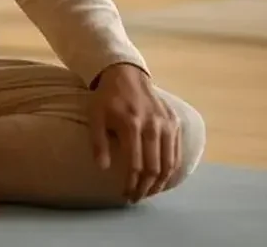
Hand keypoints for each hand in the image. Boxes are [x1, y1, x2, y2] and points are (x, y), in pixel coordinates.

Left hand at [89, 63, 180, 202]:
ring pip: (169, 163)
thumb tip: (103, 169)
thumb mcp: (95, 116)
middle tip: (137, 198)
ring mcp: (166, 124)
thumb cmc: (107, 98)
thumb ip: (98, 142)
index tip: (125, 195)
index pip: (135, 164)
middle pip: (154, 167)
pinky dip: (171, 169)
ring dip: (161, 183)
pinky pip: (177, 152)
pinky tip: (162, 178)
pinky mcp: (175, 122)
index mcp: (131, 124)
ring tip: (149, 192)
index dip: (131, 183)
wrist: (126, 75)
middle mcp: (152, 125)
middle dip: (146, 188)